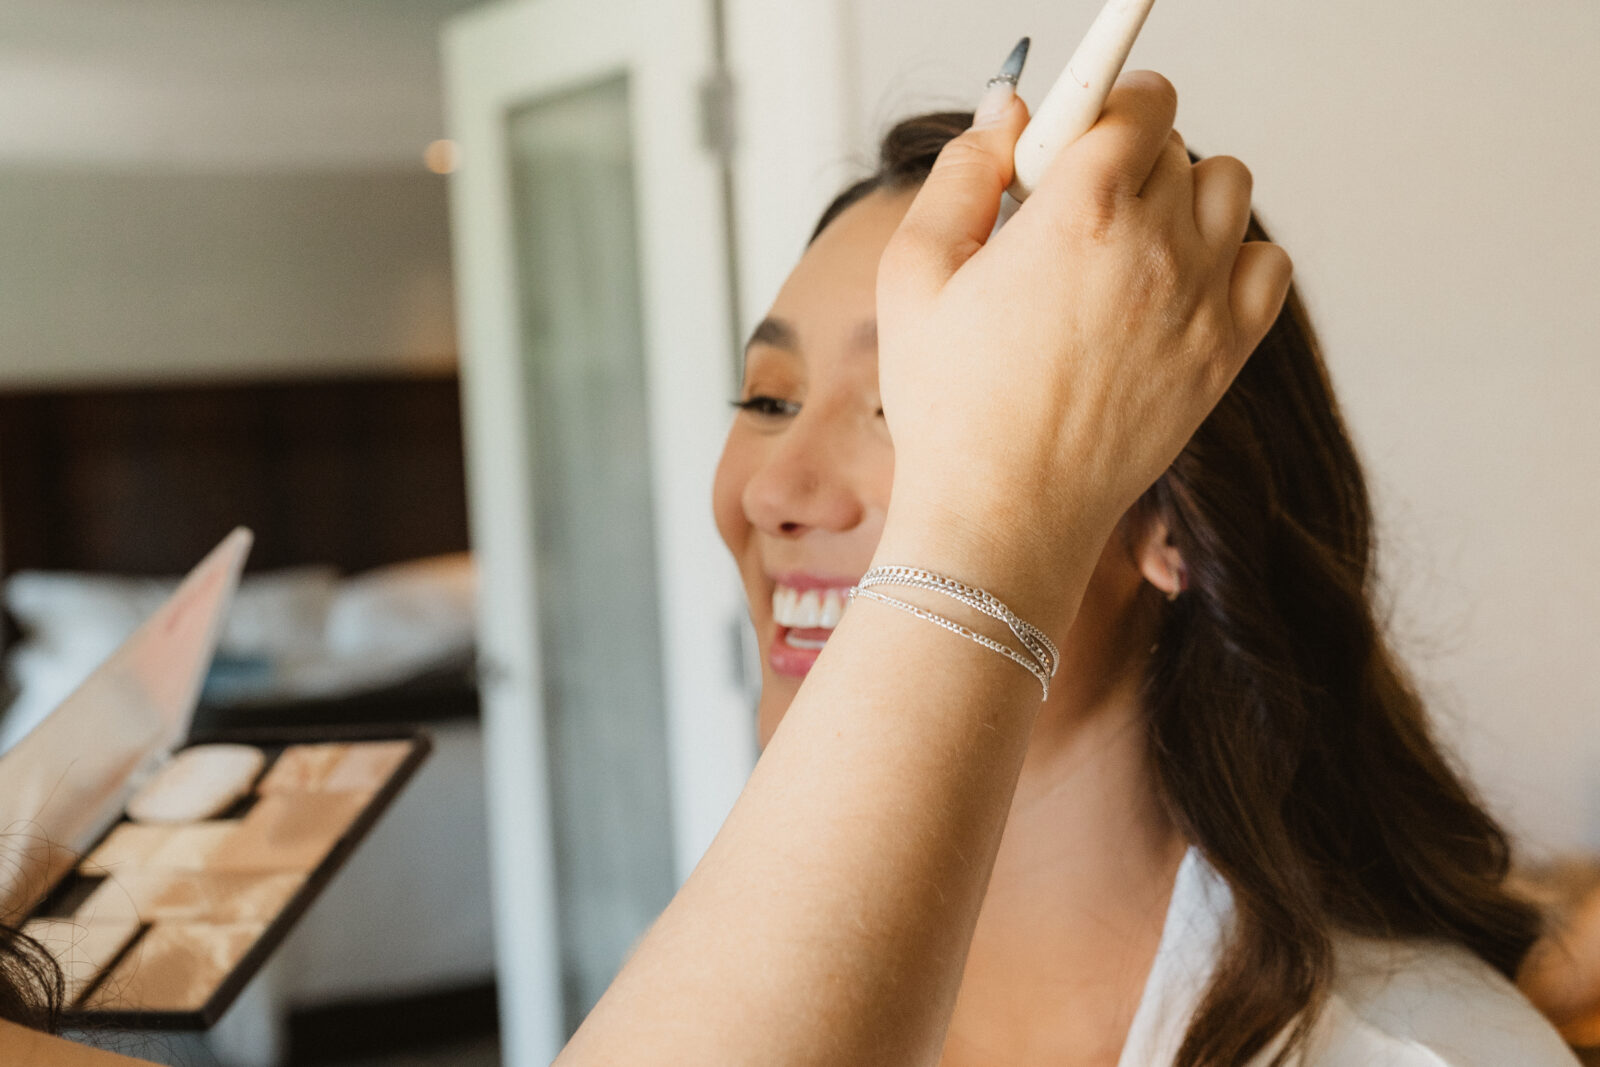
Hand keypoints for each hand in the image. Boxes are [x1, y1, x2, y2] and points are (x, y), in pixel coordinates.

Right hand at [874, 71, 1291, 629]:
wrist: (1003, 514)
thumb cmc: (948, 406)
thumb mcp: (913, 273)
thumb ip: (962, 173)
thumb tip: (1009, 111)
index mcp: (1081, 210)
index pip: (1139, 97)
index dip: (1107, 101)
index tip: (1081, 129)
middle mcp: (1159, 245)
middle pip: (1175, 143)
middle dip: (1125, 157)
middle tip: (1071, 212)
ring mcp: (1203, 301)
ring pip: (1227, 189)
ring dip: (1183, 196)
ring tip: (1126, 246)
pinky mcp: (1227, 353)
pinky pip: (1268, 263)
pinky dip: (1232, 257)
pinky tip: (1174, 286)